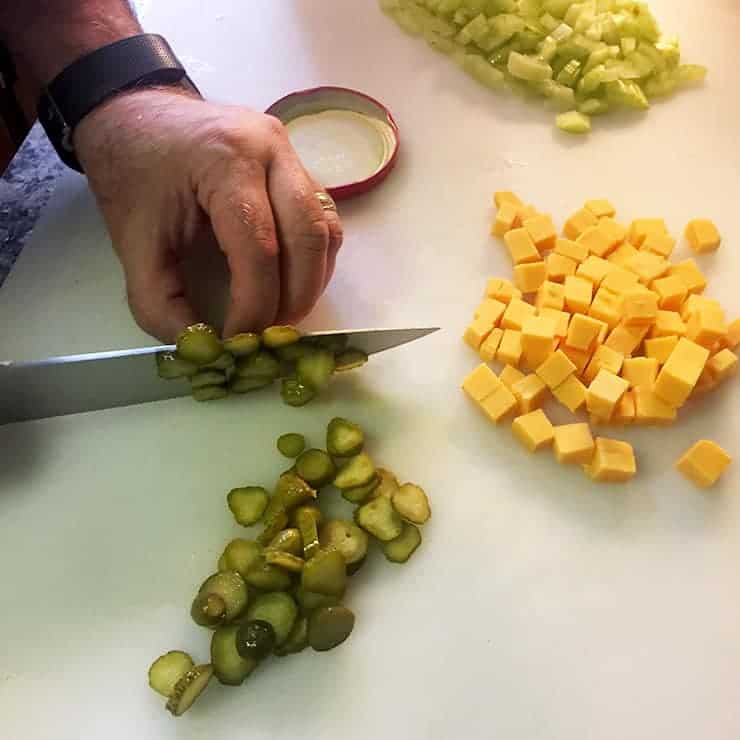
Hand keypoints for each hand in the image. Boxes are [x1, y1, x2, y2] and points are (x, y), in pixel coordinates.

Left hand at [74, 88, 342, 340]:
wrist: (135, 115)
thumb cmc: (132, 173)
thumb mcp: (132, 242)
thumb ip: (158, 302)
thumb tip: (201, 349)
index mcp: (226, 160)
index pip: (259, 247)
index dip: (255, 305)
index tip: (238, 341)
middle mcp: (272, 150)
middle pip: (308, 238)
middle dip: (294, 298)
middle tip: (269, 335)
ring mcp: (291, 154)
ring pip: (326, 229)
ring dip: (311, 281)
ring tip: (281, 313)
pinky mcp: (299, 166)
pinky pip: (324, 219)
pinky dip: (314, 259)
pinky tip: (291, 281)